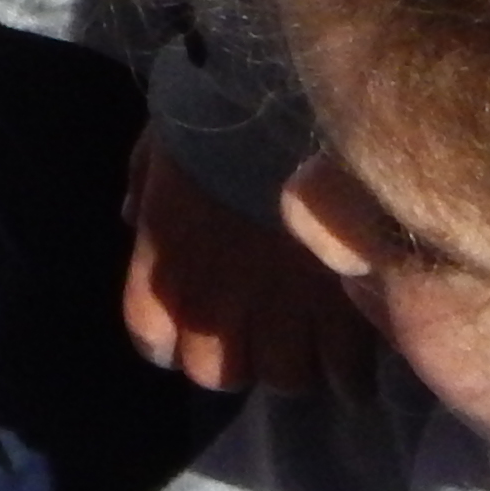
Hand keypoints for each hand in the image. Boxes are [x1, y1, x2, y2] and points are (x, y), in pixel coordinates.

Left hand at [123, 127, 375, 397]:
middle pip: (219, 375)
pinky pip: (347, 377)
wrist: (287, 111)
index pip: (152, 342)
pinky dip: (352, 371)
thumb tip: (133, 219)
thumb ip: (144, 186)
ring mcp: (281, 316)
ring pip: (286, 379)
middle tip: (261, 329)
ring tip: (312, 336)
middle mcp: (214, 305)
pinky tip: (356, 346)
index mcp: (163, 266)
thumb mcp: (161, 144)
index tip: (192, 326)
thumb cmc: (212, 116)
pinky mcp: (345, 318)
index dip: (171, 341)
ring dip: (296, 361)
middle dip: (238, 354)